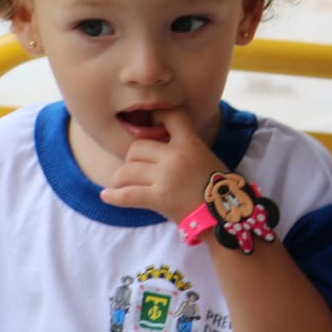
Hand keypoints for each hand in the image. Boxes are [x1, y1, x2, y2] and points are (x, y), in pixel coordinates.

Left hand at [100, 107, 225, 221]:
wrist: (225, 215)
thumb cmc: (216, 189)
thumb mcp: (205, 157)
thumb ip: (184, 147)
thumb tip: (157, 144)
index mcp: (190, 142)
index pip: (170, 117)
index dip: (156, 116)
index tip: (149, 121)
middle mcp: (176, 156)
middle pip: (137, 148)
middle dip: (132, 160)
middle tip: (134, 171)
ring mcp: (167, 176)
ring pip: (128, 170)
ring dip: (120, 178)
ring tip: (119, 185)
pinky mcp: (159, 197)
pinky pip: (127, 195)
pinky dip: (113, 196)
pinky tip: (106, 196)